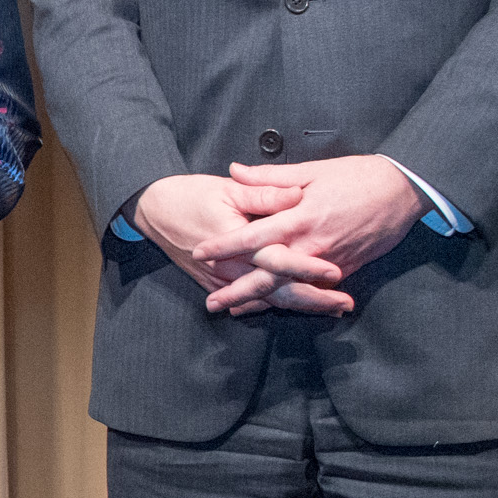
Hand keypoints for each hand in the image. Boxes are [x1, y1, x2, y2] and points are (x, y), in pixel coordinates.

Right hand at [130, 170, 342, 317]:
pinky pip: (250, 301)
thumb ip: (265, 193)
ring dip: (300, 305)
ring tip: (331, 308)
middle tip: (344, 303)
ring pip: (267, 300)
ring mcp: (224, 280)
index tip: (335, 272)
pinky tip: (296, 307)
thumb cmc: (191, 195)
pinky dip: (274, 306)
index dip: (307, 267)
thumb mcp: (228, 189)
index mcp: (238, 240)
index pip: (278, 259)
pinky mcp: (218, 284)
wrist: (153, 211)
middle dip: (313, 300)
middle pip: (278, 291)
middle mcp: (232, 267)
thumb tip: (297, 195)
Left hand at [221, 155, 426, 291]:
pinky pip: (315, 291)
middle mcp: (311, 246)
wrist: (403, 191)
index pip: (252, 236)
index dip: (225, 246)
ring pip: (290, 289)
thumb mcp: (312, 170)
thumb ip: (270, 177)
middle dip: (238, 291)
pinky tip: (277, 308)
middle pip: (267, 275)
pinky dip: (295, 301)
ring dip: (262, 302)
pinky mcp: (346, 271)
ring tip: (237, 311)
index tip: (201, 253)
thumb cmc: (358, 176)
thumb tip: (236, 171)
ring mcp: (329, 262)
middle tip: (212, 304)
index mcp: (299, 217)